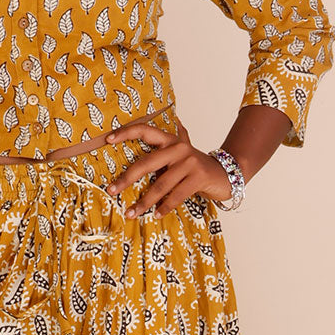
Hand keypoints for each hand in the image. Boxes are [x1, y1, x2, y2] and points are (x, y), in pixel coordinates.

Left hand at [103, 107, 232, 216]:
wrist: (226, 173)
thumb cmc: (196, 165)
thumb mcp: (183, 151)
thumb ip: (170, 141)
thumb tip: (169, 119)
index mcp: (171, 140)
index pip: (145, 131)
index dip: (126, 133)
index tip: (107, 139)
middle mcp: (179, 148)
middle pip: (146, 163)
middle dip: (126, 179)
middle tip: (111, 190)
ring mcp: (189, 162)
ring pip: (160, 185)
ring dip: (144, 202)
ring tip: (132, 213)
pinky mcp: (198, 178)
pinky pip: (176, 196)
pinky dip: (164, 207)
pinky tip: (156, 215)